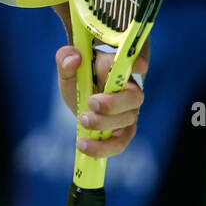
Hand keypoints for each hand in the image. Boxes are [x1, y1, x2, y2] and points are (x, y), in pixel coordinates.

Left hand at [55, 40, 148, 157]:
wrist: (81, 99)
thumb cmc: (79, 78)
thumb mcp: (67, 67)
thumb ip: (66, 58)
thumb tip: (74, 60)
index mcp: (119, 69)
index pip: (135, 63)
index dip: (139, 64)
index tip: (139, 66)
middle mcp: (130, 91)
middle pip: (134, 98)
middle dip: (114, 103)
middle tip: (91, 102)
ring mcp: (128, 113)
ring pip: (127, 122)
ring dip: (104, 124)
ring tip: (83, 120)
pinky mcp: (122, 132)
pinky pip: (119, 143)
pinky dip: (102, 147)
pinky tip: (82, 145)